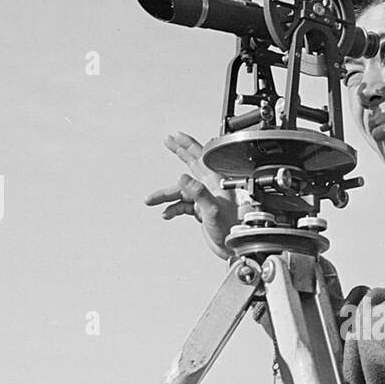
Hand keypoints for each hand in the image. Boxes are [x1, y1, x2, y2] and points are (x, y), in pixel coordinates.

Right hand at [144, 132, 238, 259]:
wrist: (234, 247)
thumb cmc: (232, 229)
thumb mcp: (212, 210)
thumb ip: (198, 193)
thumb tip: (182, 178)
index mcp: (215, 182)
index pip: (200, 157)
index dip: (187, 144)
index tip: (175, 136)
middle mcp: (210, 187)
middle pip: (191, 164)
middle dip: (179, 152)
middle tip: (168, 141)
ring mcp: (205, 198)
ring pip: (181, 192)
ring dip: (165, 196)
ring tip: (150, 200)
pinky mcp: (201, 210)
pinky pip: (182, 206)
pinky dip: (172, 209)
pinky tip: (166, 214)